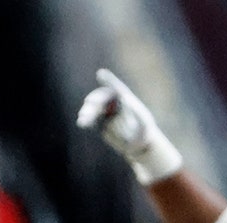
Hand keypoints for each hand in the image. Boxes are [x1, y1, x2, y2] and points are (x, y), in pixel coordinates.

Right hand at [76, 68, 182, 184]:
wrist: (139, 144)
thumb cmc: (144, 131)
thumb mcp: (143, 123)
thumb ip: (135, 113)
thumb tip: (124, 100)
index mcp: (125, 98)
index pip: (115, 87)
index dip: (108, 80)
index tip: (100, 73)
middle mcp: (114, 103)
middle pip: (102, 98)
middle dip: (94, 101)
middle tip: (89, 103)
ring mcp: (106, 112)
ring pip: (94, 108)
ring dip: (87, 112)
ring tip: (82, 119)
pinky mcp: (101, 122)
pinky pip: (92, 119)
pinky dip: (87, 120)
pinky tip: (82, 123)